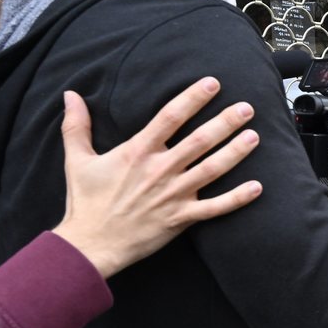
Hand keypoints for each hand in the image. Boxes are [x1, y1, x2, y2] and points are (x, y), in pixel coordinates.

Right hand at [51, 78, 262, 278]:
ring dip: (235, 153)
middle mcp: (160, 170)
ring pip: (212, 169)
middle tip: (246, 107)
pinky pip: (215, 208)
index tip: (213, 83)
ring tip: (255, 136)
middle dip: (225, 122)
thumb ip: (77, 126)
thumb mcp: (77, 159)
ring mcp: (174, 194)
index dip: (193, 98)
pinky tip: (258, 187)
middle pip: (199, 140)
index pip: (170, 117)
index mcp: (138, 152)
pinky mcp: (182, 218)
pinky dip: (237, 199)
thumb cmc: (86, 202)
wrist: (91, 244)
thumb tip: (70, 95)